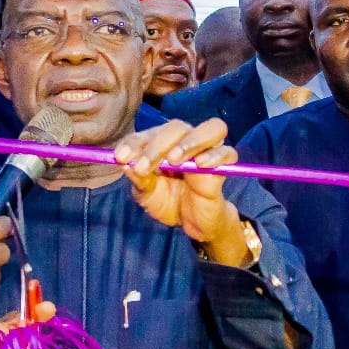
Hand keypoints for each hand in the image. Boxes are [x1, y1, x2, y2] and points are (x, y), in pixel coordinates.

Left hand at [114, 119, 247, 263]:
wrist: (189, 221)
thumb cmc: (167, 201)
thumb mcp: (147, 194)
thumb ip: (139, 179)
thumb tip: (126, 164)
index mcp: (163, 143)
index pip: (148, 133)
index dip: (134, 142)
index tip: (120, 157)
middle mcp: (185, 140)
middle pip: (177, 127)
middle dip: (157, 145)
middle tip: (144, 167)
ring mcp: (207, 150)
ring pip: (211, 128)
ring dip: (190, 141)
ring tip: (174, 160)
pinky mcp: (224, 165)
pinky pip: (227, 152)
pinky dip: (215, 155)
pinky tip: (200, 165)